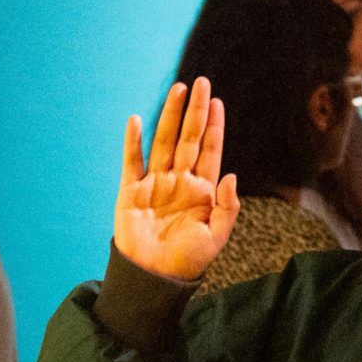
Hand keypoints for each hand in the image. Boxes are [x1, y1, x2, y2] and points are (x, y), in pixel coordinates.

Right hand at [114, 79, 240, 281]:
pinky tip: (137, 120)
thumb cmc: (188, 261)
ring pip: (164, 142)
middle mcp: (179, 181)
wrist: (155, 278)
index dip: (213, 126)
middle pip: (188, 138)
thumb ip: (227, 206)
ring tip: (178, 90)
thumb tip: (230, 174)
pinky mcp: (131, 191)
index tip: (217, 102)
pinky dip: (133, 141)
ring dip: (170, 116)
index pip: (209, 150)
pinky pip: (132, 161)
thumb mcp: (217, 236)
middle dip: (195, 111)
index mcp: (201, 190)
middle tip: (201, 84)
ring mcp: (154, 183)